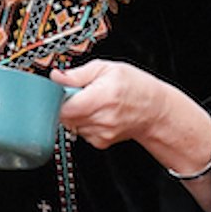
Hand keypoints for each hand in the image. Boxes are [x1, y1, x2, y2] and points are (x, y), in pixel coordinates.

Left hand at [51, 61, 210, 211]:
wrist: (155, 110)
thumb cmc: (135, 86)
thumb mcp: (108, 68)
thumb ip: (78, 74)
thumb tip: (56, 76)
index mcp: (103, 96)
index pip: (65, 107)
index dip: (59, 98)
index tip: (64, 90)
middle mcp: (102, 118)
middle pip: (65, 117)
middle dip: (67, 104)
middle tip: (80, 94)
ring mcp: (102, 133)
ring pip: (71, 125)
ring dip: (76, 114)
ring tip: (93, 103)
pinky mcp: (101, 142)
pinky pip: (81, 133)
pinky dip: (84, 124)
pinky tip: (98, 115)